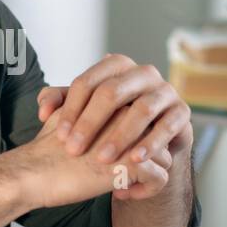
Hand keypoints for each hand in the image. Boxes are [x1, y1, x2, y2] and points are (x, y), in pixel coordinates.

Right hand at [4, 108, 171, 209]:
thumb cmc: (47, 150)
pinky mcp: (134, 163)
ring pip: (164, 158)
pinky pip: (160, 179)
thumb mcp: (67, 118)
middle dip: (143, 160)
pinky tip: (120, 195)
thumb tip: (111, 119)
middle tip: (119, 177)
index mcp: (114, 104)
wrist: (33, 172)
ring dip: (147, 177)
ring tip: (122, 188)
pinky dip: (146, 192)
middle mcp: (127, 117)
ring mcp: (133, 139)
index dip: (134, 142)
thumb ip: (90, 114)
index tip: (113, 160)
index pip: (143, 122)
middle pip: (156, 139)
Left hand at [35, 54, 192, 198]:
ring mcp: (165, 90)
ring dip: (120, 135)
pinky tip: (135, 160)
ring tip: (103, 159)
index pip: (87, 82)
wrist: (150, 137)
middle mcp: (142, 73)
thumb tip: (44, 109)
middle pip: (112, 92)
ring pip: (142, 109)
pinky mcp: (182, 111)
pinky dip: (151, 143)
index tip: (60, 136)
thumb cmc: (112, 121)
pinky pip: (167, 125)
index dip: (70, 109)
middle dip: (90, 123)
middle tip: (74, 149)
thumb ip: (60, 103)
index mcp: (116, 66)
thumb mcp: (85, 110)